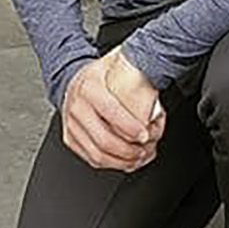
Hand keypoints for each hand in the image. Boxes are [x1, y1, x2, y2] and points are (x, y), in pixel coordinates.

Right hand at [61, 49, 165, 171]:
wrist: (70, 80)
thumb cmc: (98, 75)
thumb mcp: (114, 62)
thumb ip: (134, 66)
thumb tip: (158, 68)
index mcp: (89, 86)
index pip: (110, 111)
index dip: (130, 127)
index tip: (146, 134)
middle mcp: (76, 107)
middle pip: (103, 139)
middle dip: (129, 150)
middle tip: (145, 149)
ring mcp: (71, 125)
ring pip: (97, 154)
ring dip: (122, 161)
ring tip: (139, 157)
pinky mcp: (70, 139)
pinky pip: (91, 159)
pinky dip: (112, 164)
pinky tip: (126, 161)